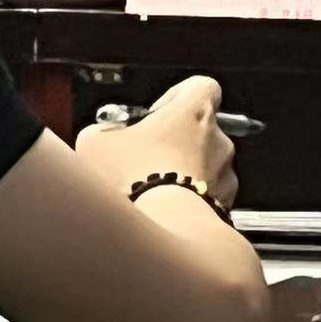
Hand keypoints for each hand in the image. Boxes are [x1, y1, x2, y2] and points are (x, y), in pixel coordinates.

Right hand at [76, 76, 237, 209]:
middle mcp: (219, 142)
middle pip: (201, 131)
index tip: (156, 115)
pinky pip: (206, 199)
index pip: (202, 87)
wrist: (159, 234)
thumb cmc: (131, 182)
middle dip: (175, 143)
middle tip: (143, 161)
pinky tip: (162, 214)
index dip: (178, 97)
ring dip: (182, 175)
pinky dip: (189, 203)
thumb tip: (102, 135)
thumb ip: (102, 131)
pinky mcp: (225, 210)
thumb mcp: (95, 145)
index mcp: (194, 114)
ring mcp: (225, 178)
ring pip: (205, 168)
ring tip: (149, 193)